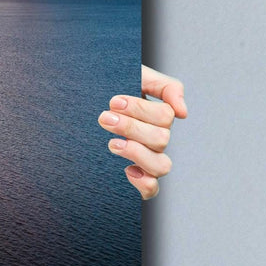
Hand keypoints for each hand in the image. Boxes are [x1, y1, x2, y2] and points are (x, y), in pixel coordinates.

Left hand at [99, 65, 186, 199]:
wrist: (82, 97)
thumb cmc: (111, 85)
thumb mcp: (137, 75)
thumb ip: (166, 87)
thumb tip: (183, 113)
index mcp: (158, 115)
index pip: (165, 116)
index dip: (140, 110)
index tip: (113, 101)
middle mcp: (156, 138)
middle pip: (161, 139)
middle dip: (131, 127)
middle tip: (104, 117)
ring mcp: (147, 158)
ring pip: (161, 165)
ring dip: (137, 153)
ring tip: (112, 143)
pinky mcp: (136, 175)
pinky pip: (152, 189)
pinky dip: (144, 183)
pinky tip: (127, 170)